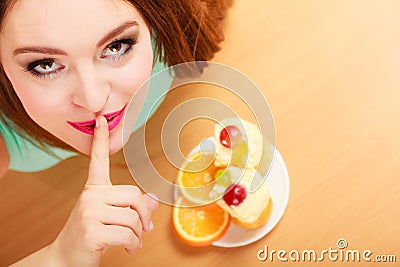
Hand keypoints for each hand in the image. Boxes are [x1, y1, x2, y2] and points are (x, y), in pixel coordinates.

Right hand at [49, 116, 157, 266]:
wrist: (66, 260)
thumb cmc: (91, 236)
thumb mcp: (111, 218)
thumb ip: (132, 207)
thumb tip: (153, 199)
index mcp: (94, 189)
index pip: (98, 160)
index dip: (101, 139)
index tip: (100, 119)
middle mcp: (90, 195)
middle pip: (134, 195)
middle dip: (143, 215)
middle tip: (142, 229)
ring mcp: (89, 211)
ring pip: (133, 217)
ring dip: (138, 235)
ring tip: (132, 242)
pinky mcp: (91, 230)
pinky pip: (128, 234)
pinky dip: (133, 245)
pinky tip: (127, 249)